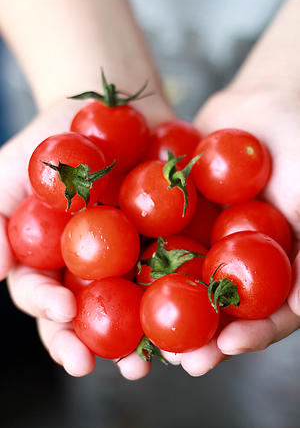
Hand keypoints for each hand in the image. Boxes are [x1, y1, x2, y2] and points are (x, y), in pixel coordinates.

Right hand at [2, 98, 172, 378]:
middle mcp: (92, 269)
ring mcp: (131, 258)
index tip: (61, 314)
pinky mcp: (168, 242)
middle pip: (90, 316)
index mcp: (52, 260)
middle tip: (103, 366)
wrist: (109, 112)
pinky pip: (178, 272)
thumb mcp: (9, 172)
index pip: (44, 296)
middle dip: (96, 342)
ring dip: (146, 337)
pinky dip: (185, 293)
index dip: (49, 312)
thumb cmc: (53, 139)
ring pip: (135, 306)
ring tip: (155, 360)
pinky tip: (196, 310)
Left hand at [165, 87, 299, 375]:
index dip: (254, 334)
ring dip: (168, 311)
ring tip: (145, 338)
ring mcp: (208, 242)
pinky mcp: (178, 220)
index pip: (272, 312)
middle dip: (204, 337)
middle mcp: (240, 261)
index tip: (231, 346)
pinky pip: (159, 244)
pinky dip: (143, 263)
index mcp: (278, 265)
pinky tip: (122, 278)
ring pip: (186, 285)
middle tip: (183, 360)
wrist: (264, 105)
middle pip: (224, 310)